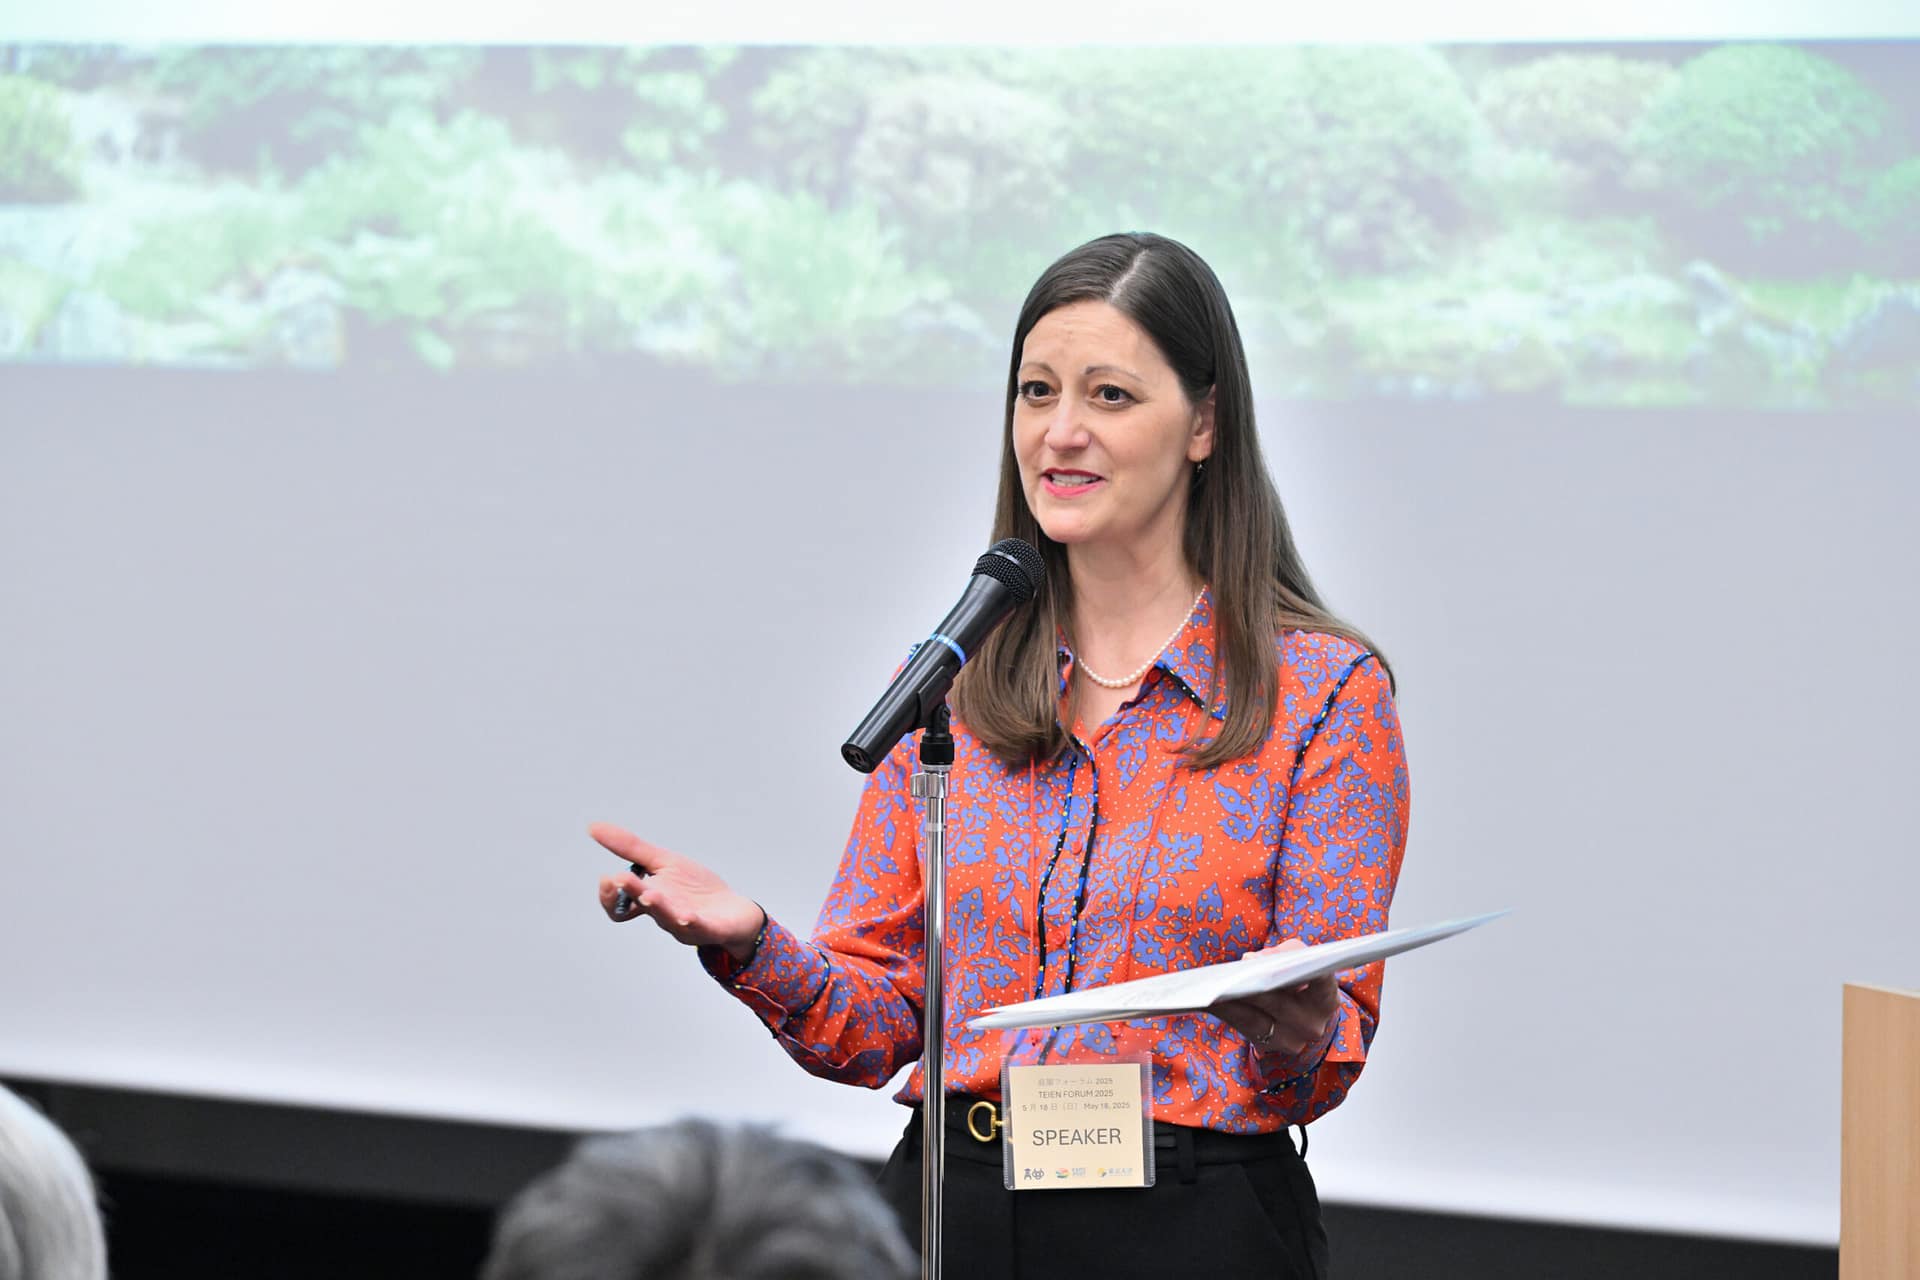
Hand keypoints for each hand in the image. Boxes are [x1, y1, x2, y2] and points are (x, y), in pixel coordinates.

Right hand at [590, 822, 764, 962]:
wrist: (734, 911)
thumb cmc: (696, 889)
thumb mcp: (663, 861)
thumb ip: (630, 848)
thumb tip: (593, 827)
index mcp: (649, 898)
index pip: (619, 907)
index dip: (609, 897)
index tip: (607, 878)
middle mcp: (663, 913)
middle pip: (642, 906)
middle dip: (631, 891)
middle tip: (620, 878)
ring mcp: (685, 923)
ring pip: (667, 917)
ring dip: (658, 906)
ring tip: (650, 894)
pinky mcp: (710, 928)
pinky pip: (698, 928)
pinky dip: (691, 922)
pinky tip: (688, 915)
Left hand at [1212, 939, 1340, 1057]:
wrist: (1301, 1012)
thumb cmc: (1298, 976)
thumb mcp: (1298, 957)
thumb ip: (1283, 953)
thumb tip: (1251, 961)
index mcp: (1327, 999)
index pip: (1319, 982)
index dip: (1295, 970)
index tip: (1274, 962)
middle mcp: (1312, 1026)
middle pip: (1278, 1002)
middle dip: (1252, 986)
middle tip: (1230, 974)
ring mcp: (1290, 1041)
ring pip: (1256, 1020)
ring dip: (1230, 1003)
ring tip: (1210, 988)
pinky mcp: (1267, 1046)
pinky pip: (1242, 1027)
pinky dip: (1224, 1012)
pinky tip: (1206, 1000)